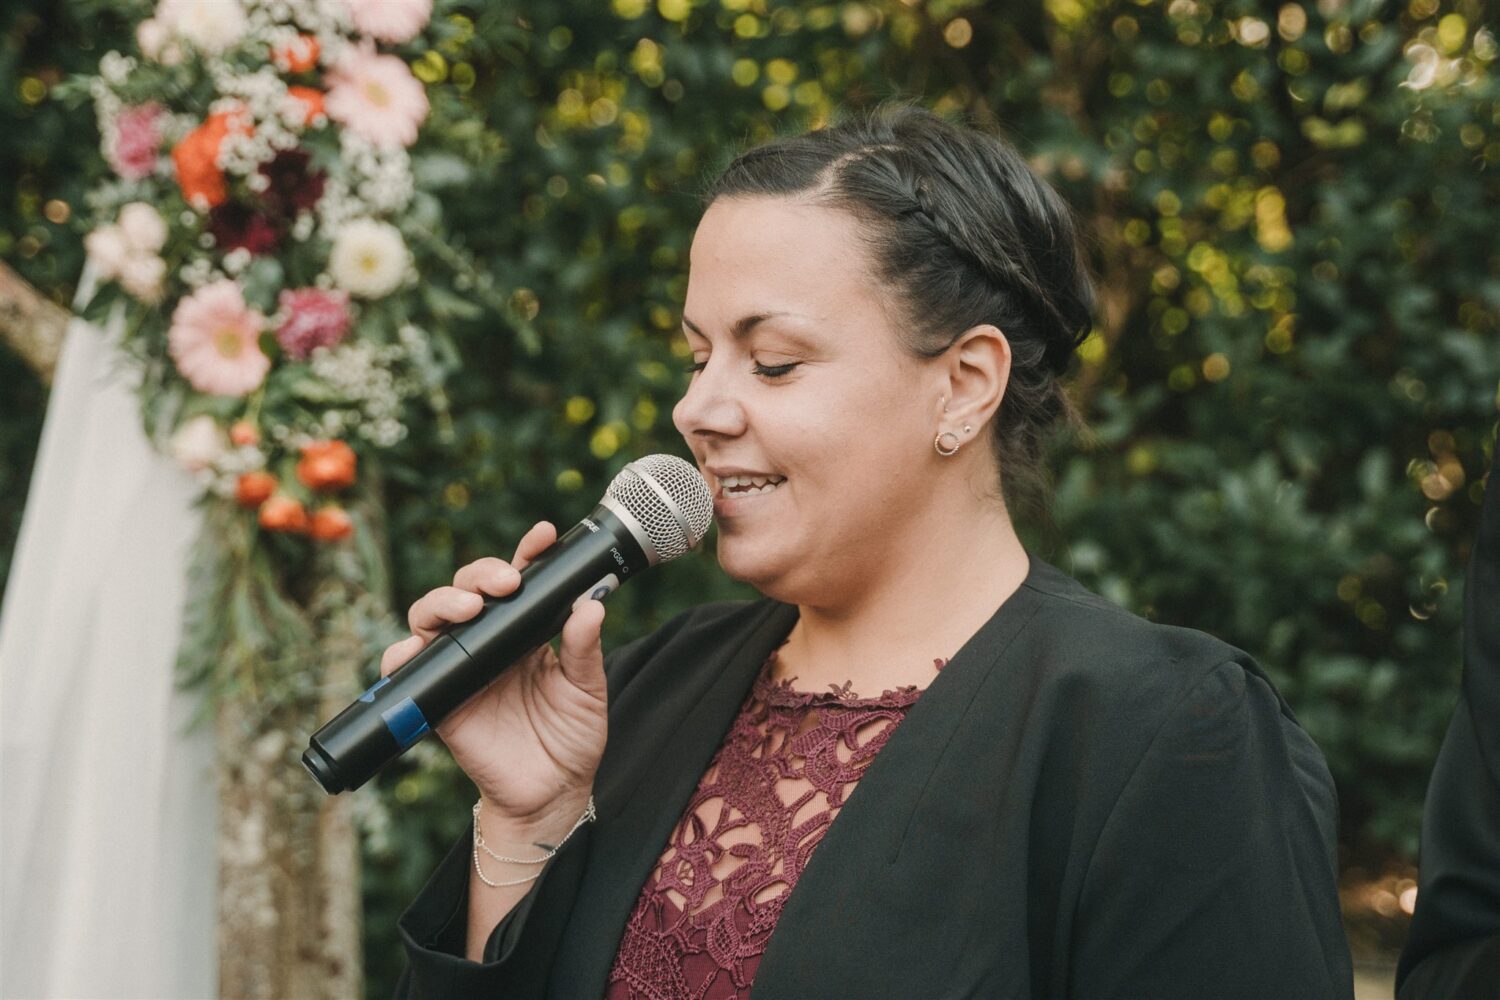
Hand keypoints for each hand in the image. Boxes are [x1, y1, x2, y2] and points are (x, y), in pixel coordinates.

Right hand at [379, 521, 607, 832]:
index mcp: (528, 631)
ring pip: (433, 618)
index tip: (544, 536)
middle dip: (481, 574)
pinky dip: (402, 656)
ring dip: (442, 603)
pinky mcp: (440, 699)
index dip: (527, 553)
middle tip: (506, 583)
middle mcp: (490, 641)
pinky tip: (413, 649)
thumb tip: (592, 603)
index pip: (522, 581)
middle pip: (469, 589)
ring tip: (468, 609)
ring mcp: (462, 667)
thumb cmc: (572, 738)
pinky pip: (409, 670)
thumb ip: (586, 649)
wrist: (552, 794)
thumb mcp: (588, 691)